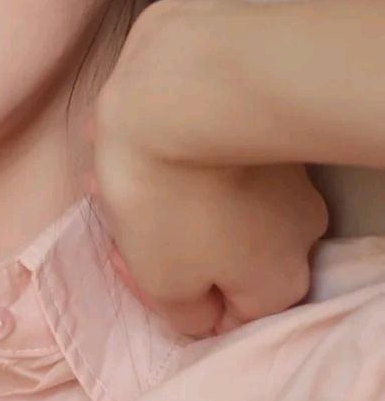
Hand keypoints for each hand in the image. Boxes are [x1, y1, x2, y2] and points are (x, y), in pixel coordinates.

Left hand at [87, 0, 329, 338]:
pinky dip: (166, 152)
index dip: (161, 297)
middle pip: (211, 253)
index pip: (221, 317)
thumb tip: (196, 310)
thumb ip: (183, 315)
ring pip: (204, 199)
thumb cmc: (170, 193)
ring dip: (151, 190)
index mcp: (278, 280)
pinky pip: (206, 154)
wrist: (184, 83)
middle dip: (150, 235)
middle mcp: (296, 230)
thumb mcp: (162, 278)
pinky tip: (121, 133)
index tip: (121, 259)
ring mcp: (282, 174)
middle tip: (106, 207)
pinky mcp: (256, 125)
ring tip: (103, 162)